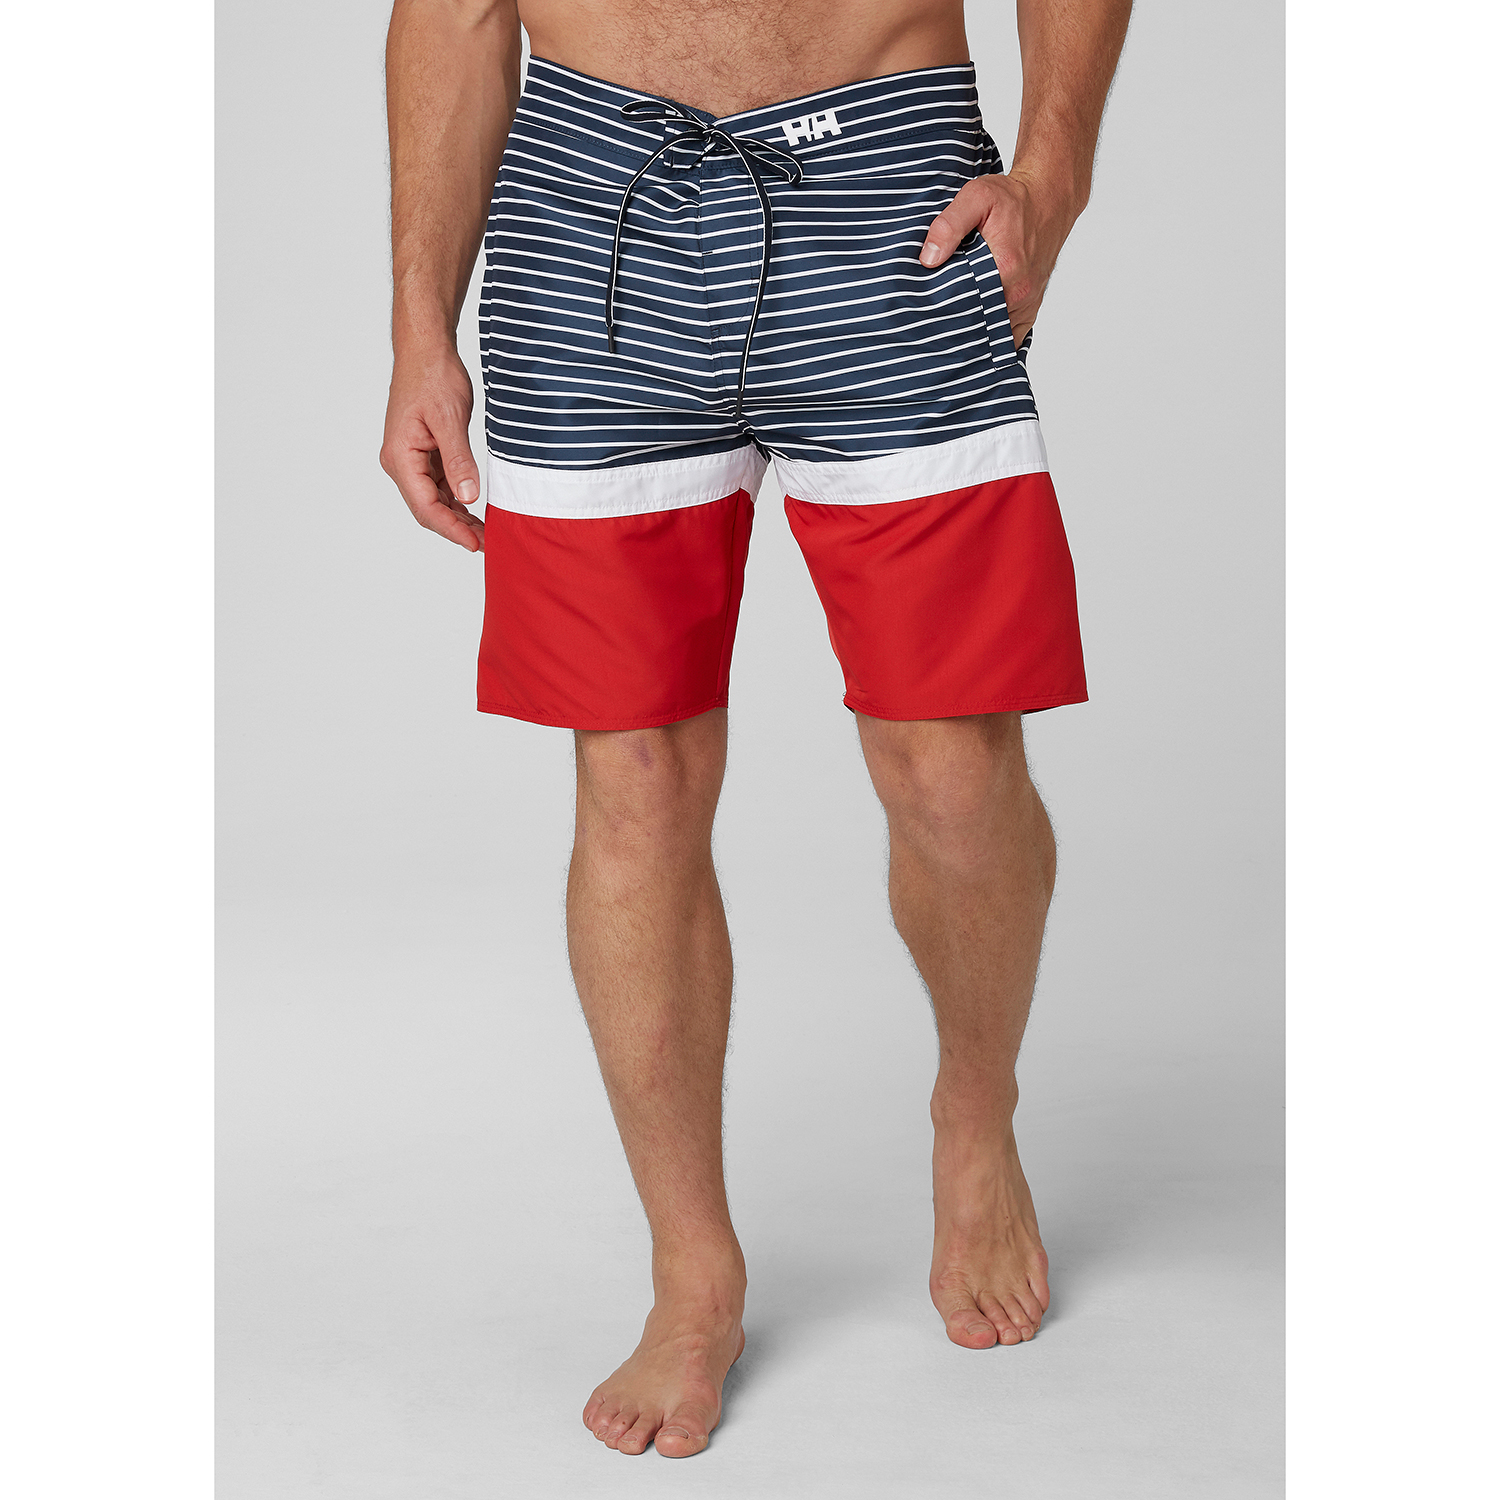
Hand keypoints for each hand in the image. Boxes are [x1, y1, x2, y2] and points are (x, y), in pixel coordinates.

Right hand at [380, 342, 484, 551]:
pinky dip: (456, 500)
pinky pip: (438, 486)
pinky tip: (475, 509)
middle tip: (489, 544)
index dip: (451, 529)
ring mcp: (410, 459)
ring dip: (458, 517)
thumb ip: (458, 459)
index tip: (475, 543)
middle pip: (427, 509)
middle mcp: (400, 462)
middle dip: (457, 529)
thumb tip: (467, 496)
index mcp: (400, 456)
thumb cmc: (433, 376)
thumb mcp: (450, 418)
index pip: (424, 506)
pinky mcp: (422, 454)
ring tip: (486, 532)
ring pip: (433, 500)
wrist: (426, 349)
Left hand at [919, 170, 1079, 351]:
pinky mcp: (1031, 307)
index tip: (925, 315)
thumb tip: (928, 258)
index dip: (942, 315)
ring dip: (973, 334)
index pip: (964, 309)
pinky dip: (992, 338)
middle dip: (955, 328)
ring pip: (994, 334)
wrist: (1050, 198)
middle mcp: (1019, 292)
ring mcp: (1027, 303)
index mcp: (1004, 270)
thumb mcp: (977, 197)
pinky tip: (975, 334)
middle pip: (978, 326)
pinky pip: (1011, 336)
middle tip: (931, 324)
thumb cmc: (1013, 198)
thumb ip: (949, 225)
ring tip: (951, 328)